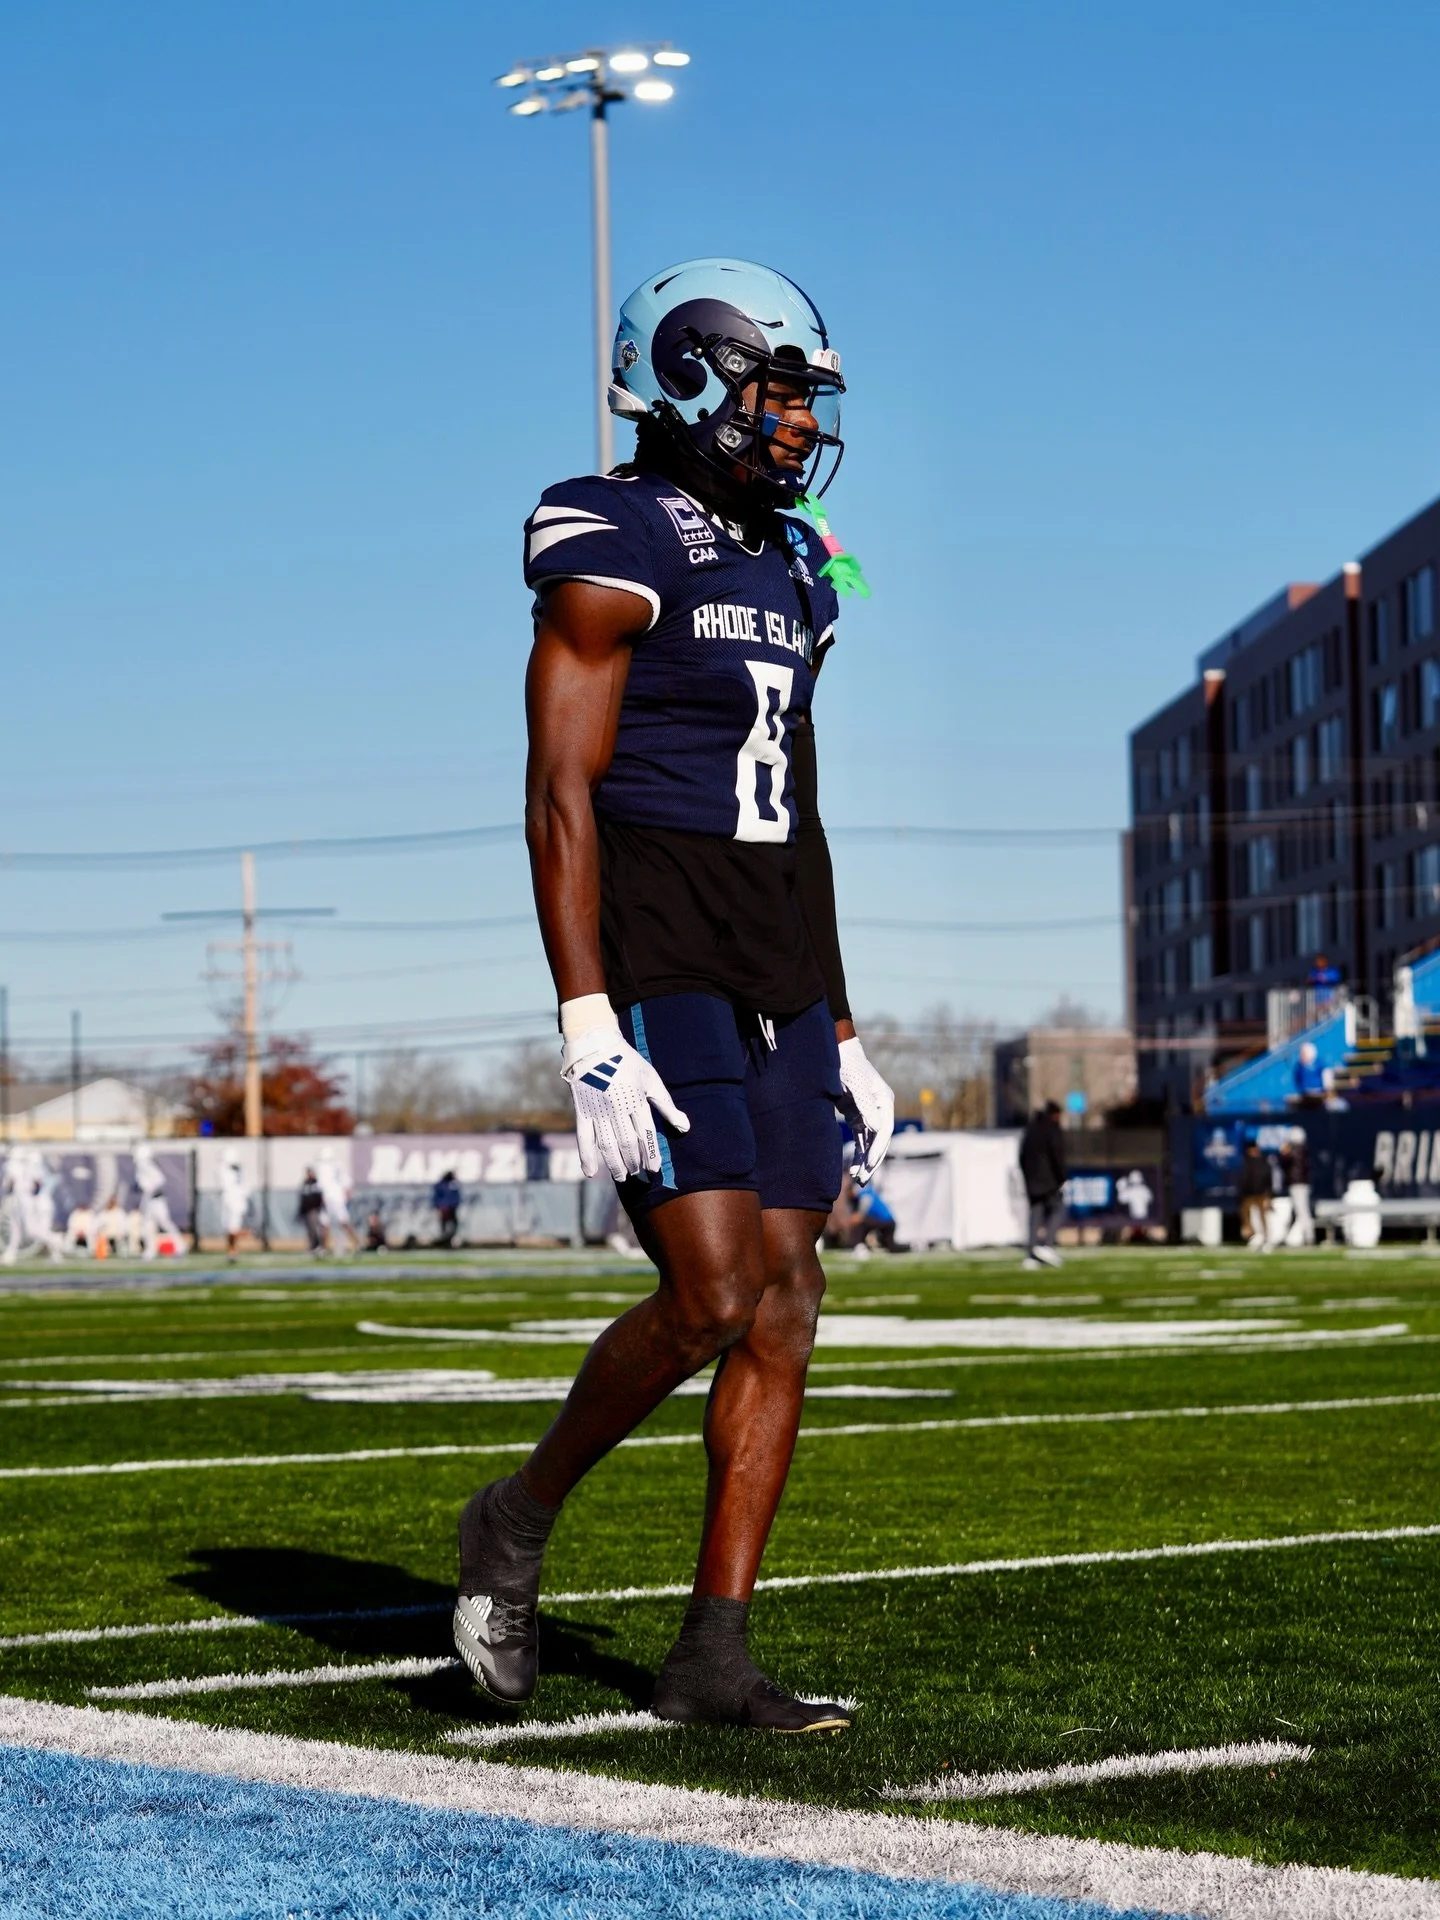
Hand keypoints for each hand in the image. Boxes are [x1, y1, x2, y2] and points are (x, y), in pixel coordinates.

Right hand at [561, 1023, 690, 1181]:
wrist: (595, 1047)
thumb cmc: (627, 1063)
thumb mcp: (651, 1080)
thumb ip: (667, 1105)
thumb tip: (685, 1127)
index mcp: (637, 1100)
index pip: (647, 1134)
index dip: (651, 1154)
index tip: (654, 1169)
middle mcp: (618, 1108)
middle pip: (627, 1143)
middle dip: (634, 1162)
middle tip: (637, 1173)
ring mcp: (598, 1111)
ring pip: (607, 1144)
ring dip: (614, 1164)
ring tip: (621, 1177)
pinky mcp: (582, 1111)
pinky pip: (583, 1138)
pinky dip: (586, 1157)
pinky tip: (591, 1173)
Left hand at [837, 1035, 893, 1184]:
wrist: (836, 1053)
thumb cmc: (847, 1066)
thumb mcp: (855, 1085)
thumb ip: (866, 1106)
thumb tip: (877, 1128)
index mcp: (885, 1101)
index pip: (884, 1131)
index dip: (877, 1149)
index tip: (868, 1164)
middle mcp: (881, 1110)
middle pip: (880, 1141)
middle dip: (872, 1161)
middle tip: (864, 1180)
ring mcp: (870, 1114)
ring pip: (870, 1143)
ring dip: (865, 1161)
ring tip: (859, 1180)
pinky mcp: (858, 1117)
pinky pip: (861, 1140)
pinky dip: (858, 1154)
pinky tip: (853, 1169)